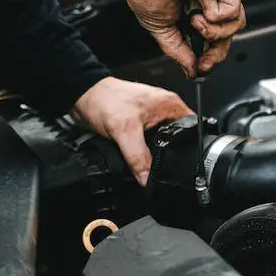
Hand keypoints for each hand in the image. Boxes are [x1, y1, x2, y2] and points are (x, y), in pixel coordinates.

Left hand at [74, 77, 190, 185]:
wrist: (82, 97)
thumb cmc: (105, 100)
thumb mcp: (125, 132)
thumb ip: (138, 157)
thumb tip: (148, 178)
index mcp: (170, 105)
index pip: (192, 128)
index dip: (191, 146)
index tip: (186, 161)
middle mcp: (164, 110)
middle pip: (179, 138)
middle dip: (173, 153)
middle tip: (165, 166)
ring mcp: (152, 117)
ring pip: (163, 141)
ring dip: (157, 152)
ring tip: (151, 162)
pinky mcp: (140, 124)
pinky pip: (149, 142)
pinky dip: (145, 151)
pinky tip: (141, 157)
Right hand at [122, 0, 245, 76]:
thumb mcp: (161, 28)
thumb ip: (178, 51)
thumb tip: (191, 71)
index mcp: (192, 9)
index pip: (211, 38)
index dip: (209, 56)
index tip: (201, 69)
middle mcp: (210, 0)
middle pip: (226, 35)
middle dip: (215, 53)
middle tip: (204, 63)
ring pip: (234, 26)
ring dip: (213, 31)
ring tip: (195, 20)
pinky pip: (232, 12)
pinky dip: (215, 13)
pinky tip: (200, 1)